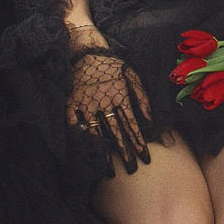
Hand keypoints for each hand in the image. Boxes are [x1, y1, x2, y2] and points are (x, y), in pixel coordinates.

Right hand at [68, 45, 151, 171]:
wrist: (87, 52)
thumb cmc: (113, 66)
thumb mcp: (133, 77)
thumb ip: (142, 99)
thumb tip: (151, 121)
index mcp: (120, 97)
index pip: (132, 125)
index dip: (139, 143)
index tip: (146, 158)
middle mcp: (104, 103)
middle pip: (116, 133)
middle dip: (125, 153)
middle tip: (131, 170)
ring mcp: (87, 104)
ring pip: (96, 133)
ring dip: (103, 153)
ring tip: (108, 171)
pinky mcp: (72, 104)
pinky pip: (75, 124)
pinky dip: (79, 139)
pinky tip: (85, 153)